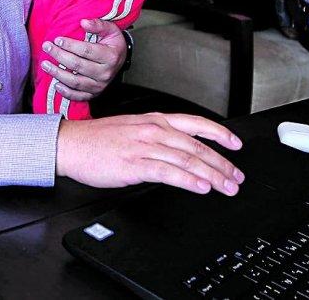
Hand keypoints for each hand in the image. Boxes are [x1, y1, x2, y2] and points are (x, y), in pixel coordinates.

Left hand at [40, 18, 123, 100]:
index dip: (70, 45)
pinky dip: (66, 92)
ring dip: (57, 73)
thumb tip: (83, 22)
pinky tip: (56, 84)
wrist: (120, 59)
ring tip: (45, 64)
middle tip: (46, 47)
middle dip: (59, 56)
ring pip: (75, 82)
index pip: (86, 51)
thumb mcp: (111, 29)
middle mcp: (106, 73)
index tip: (57, 39)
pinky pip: (78, 96)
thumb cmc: (113, 43)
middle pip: (78, 66)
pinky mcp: (94, 93)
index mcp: (110, 56)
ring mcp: (100, 85)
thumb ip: (98, 24)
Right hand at [57, 113, 244, 194]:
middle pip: (197, 146)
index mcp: (155, 120)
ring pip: (188, 160)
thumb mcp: (133, 129)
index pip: (196, 123)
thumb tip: (178, 151)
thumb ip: (157, 137)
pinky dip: (189, 180)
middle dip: (222, 163)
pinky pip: (169, 172)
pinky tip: (201, 187)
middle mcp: (154, 130)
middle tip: (237, 176)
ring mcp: (146, 146)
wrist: (71, 144)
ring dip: (212, 175)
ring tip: (226, 186)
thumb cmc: (98, 140)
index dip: (220, 133)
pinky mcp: (136, 164)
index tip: (236, 144)